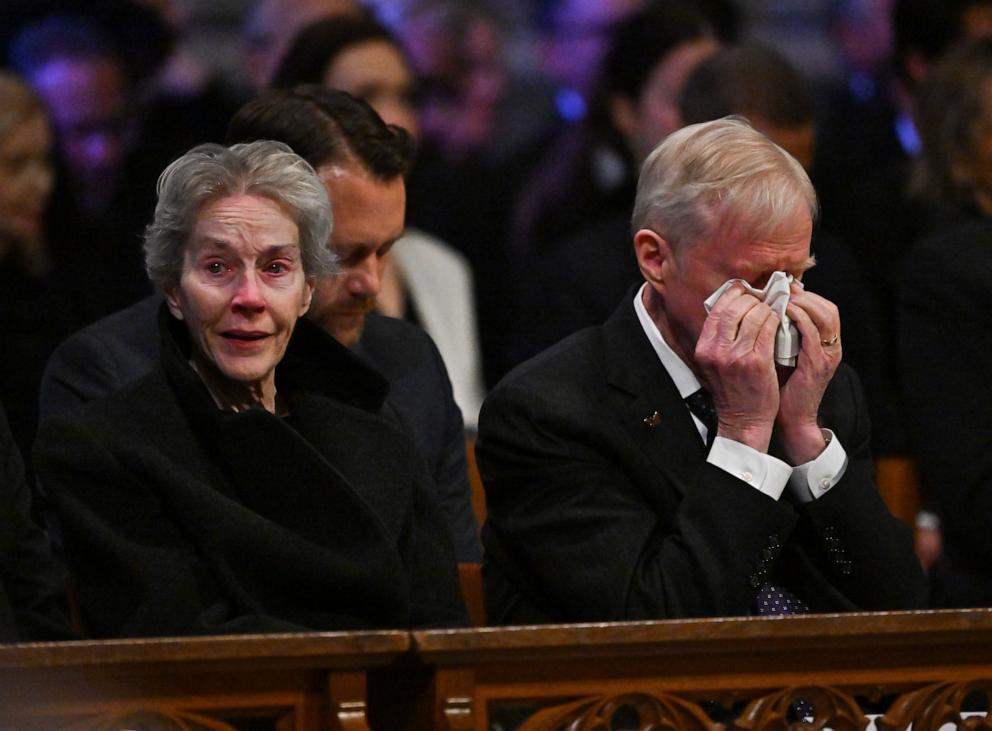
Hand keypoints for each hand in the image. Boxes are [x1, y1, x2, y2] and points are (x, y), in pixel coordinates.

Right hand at [694, 283, 780, 451]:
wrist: (743, 420)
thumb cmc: (732, 389)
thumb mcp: (714, 361)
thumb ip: (719, 336)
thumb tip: (731, 304)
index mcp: (704, 347)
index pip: (717, 308)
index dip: (734, 293)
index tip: (745, 290)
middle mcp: (716, 349)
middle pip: (735, 307)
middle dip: (752, 298)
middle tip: (763, 297)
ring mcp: (736, 355)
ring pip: (755, 315)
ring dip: (767, 308)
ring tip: (774, 308)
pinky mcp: (757, 361)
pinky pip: (769, 328)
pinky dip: (777, 320)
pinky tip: (781, 320)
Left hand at [777, 284, 841, 462]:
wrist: (789, 418)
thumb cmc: (781, 387)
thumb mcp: (781, 354)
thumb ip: (778, 333)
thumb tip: (762, 311)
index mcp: (824, 344)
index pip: (824, 308)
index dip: (806, 294)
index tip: (783, 286)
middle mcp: (831, 347)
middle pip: (828, 308)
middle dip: (805, 294)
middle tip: (783, 287)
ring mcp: (827, 355)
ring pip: (826, 316)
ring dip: (804, 302)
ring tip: (784, 296)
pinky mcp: (818, 364)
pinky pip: (814, 334)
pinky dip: (800, 318)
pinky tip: (785, 312)